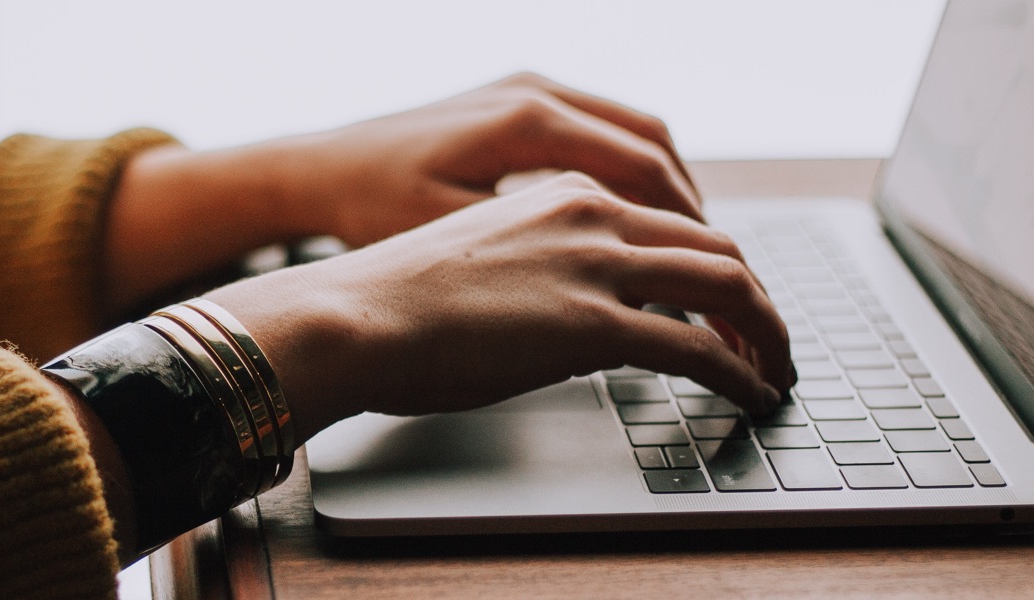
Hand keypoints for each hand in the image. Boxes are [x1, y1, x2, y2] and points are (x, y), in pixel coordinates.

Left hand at [106, 73, 703, 314]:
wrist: (315, 171)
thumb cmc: (370, 209)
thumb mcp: (455, 241)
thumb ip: (538, 258)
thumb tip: (616, 296)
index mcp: (527, 121)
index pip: (644, 169)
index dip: (688, 227)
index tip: (715, 274)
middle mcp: (534, 92)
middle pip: (652, 144)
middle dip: (691, 209)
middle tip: (718, 267)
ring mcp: (526, 89)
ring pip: (632, 132)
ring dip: (666, 188)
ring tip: (688, 248)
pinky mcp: (514, 101)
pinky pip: (599, 129)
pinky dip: (629, 171)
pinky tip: (633, 219)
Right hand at [206, 173, 793, 430]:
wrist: (351, 316)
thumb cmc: (391, 301)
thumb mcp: (481, 259)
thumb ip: (539, 270)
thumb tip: (569, 320)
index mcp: (562, 192)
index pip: (669, 219)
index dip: (712, 264)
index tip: (724, 302)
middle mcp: (591, 214)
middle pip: (715, 246)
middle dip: (756, 298)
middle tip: (768, 339)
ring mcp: (596, 266)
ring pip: (727, 285)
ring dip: (765, 332)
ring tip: (773, 370)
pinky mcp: (594, 324)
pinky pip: (699, 348)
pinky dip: (740, 372)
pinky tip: (749, 393)